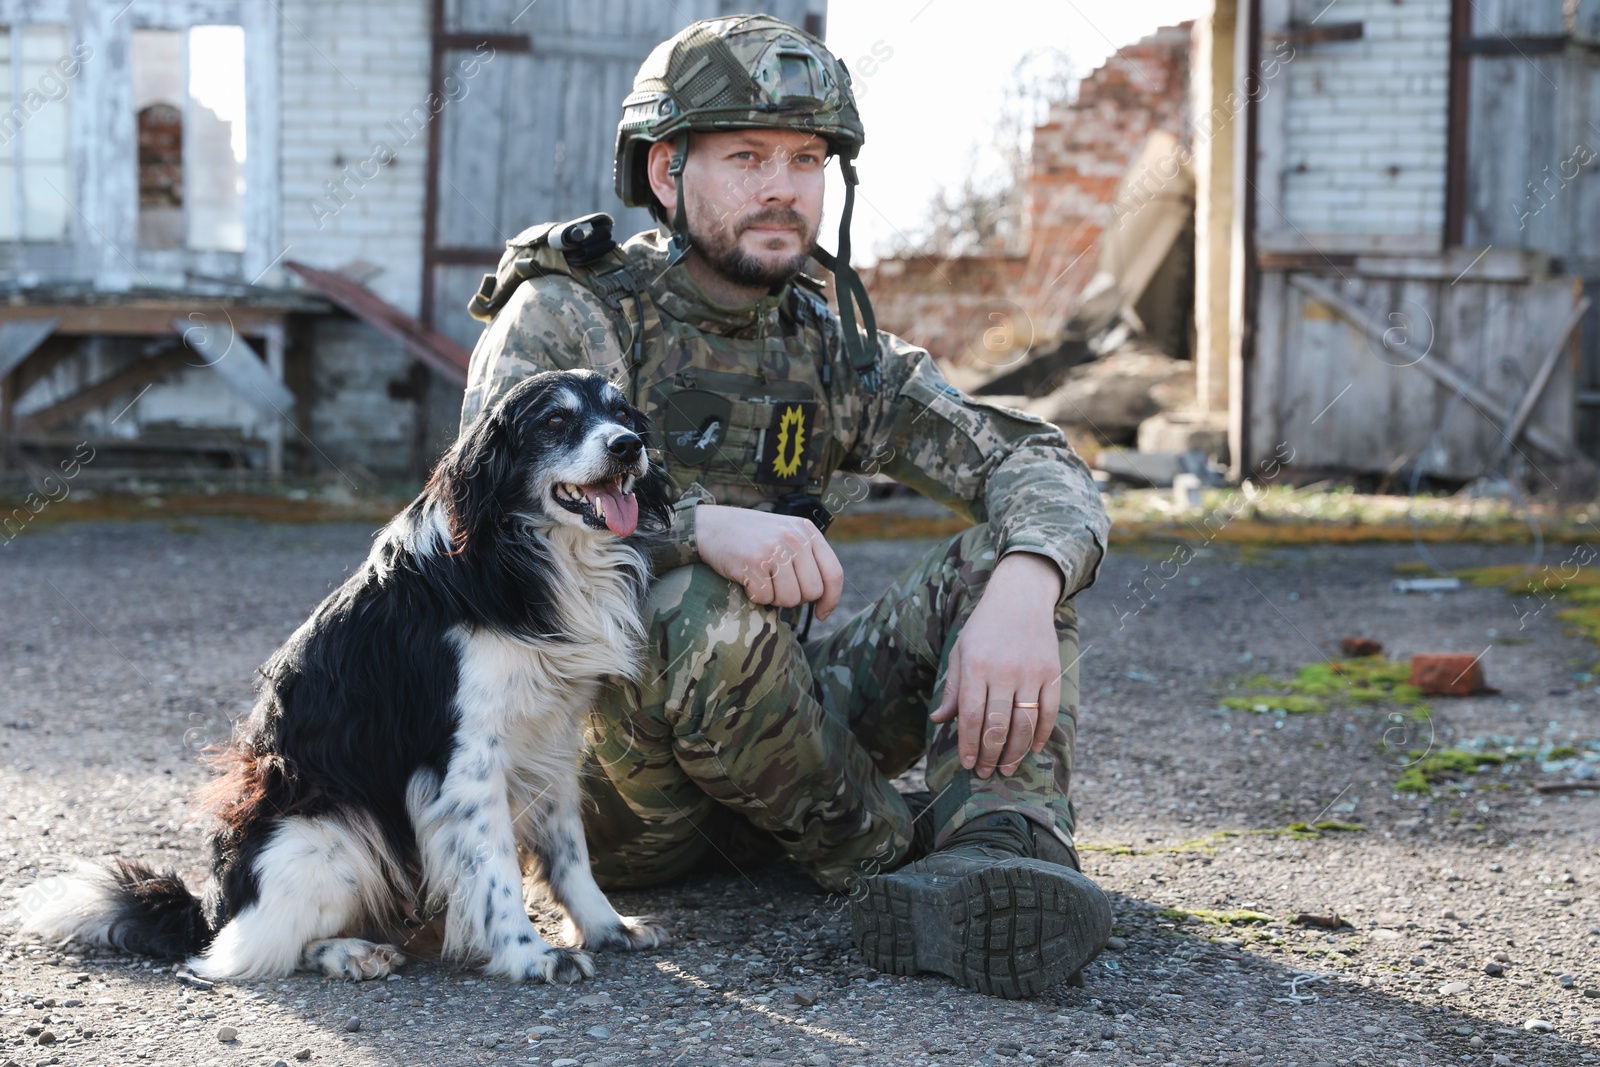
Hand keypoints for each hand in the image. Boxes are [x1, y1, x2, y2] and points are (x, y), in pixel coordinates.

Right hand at [694, 504, 843, 619]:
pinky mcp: (753, 562)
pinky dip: (756, 596)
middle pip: (812, 591)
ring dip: (775, 598)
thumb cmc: (753, 538)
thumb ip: (808, 559)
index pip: (833, 573)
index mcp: (807, 531)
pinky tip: (748, 580)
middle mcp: (794, 538)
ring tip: (763, 581)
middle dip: (796, 598)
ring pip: (790, 599)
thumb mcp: (787, 536)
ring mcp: (774, 550)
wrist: (713, 525)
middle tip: (778, 586)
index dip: (831, 599)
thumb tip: (825, 603)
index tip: (822, 613)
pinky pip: (765, 598)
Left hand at [930, 553, 1063, 778]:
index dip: (968, 745)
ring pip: (1025, 725)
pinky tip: (1033, 749)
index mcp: (976, 666)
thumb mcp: (960, 652)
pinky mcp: (1052, 672)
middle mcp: (1004, 671)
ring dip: (1016, 752)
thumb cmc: (984, 628)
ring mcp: (1031, 672)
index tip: (967, 764)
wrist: (1020, 596)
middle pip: (998, 726)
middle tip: (985, 772)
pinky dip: (1042, 735)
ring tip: (1007, 767)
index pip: (970, 716)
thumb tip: (938, 720)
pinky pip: (1049, 712)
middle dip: (990, 755)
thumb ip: (953, 689)